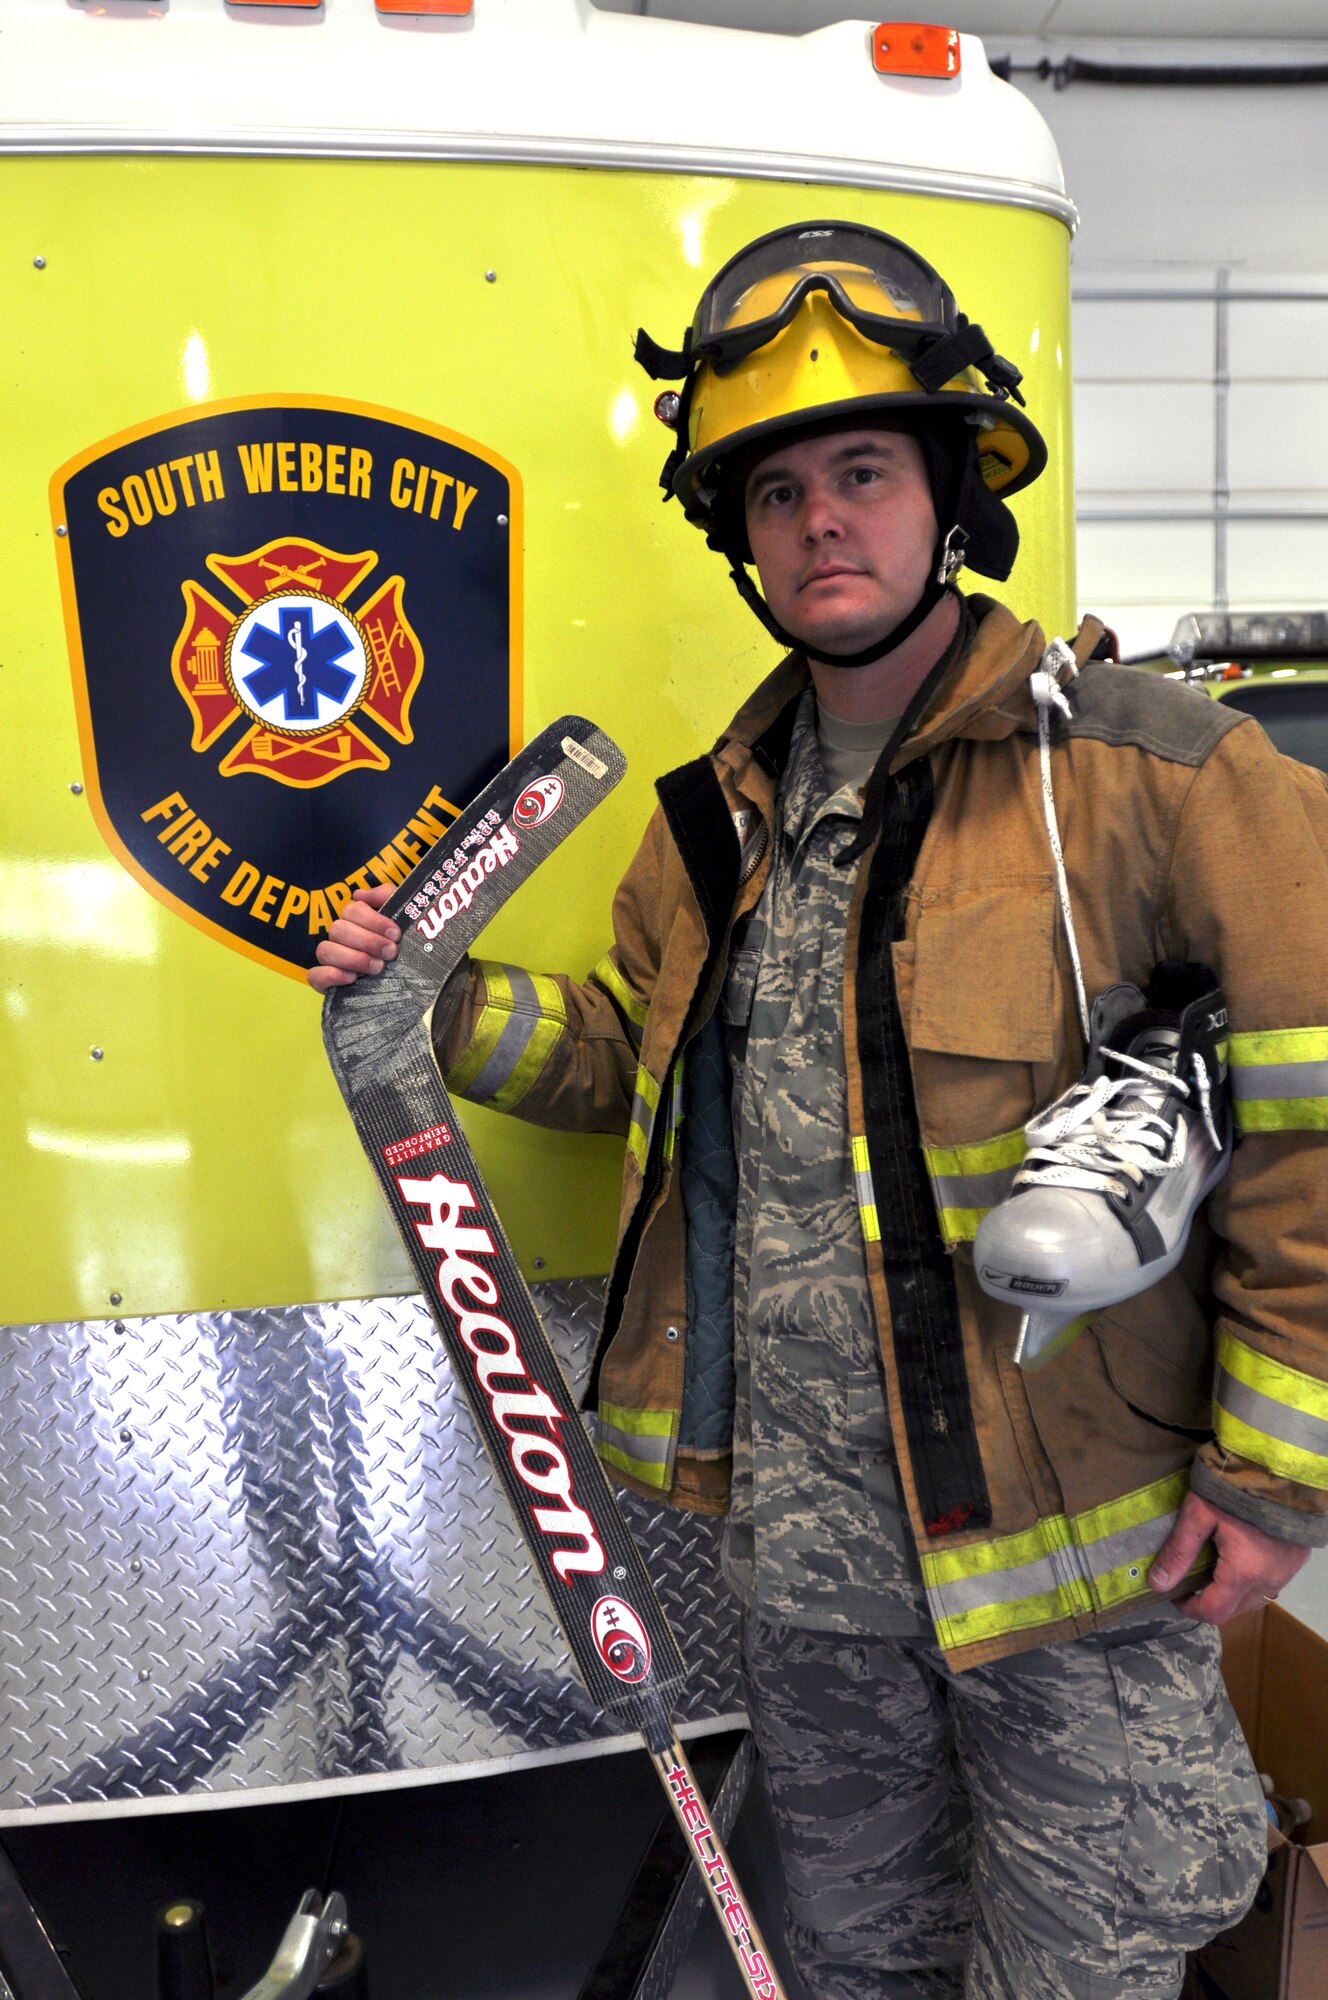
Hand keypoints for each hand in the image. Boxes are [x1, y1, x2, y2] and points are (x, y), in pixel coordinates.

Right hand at [308, 885, 399, 992]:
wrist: (416, 980)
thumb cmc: (407, 946)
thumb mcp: (405, 915)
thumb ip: (386, 896)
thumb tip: (359, 894)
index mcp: (357, 921)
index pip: (352, 910)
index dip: (373, 920)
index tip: (395, 933)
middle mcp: (341, 938)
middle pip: (338, 929)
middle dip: (367, 941)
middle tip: (391, 952)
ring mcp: (332, 961)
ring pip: (324, 950)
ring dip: (353, 958)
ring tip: (378, 967)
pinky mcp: (326, 983)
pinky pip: (314, 976)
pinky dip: (330, 975)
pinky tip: (352, 978)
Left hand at [1149, 1490, 1309, 1623]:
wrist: (1280, 1466)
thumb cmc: (1234, 1488)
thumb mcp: (1198, 1513)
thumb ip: (1179, 1551)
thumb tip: (1157, 1584)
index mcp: (1243, 1573)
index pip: (1214, 1612)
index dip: (1190, 1608)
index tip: (1175, 1594)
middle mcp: (1269, 1580)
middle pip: (1235, 1609)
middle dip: (1211, 1601)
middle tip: (1193, 1579)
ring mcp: (1287, 1570)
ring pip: (1255, 1597)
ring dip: (1233, 1592)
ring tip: (1216, 1568)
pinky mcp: (1297, 1557)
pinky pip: (1272, 1581)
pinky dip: (1253, 1579)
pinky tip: (1242, 1557)